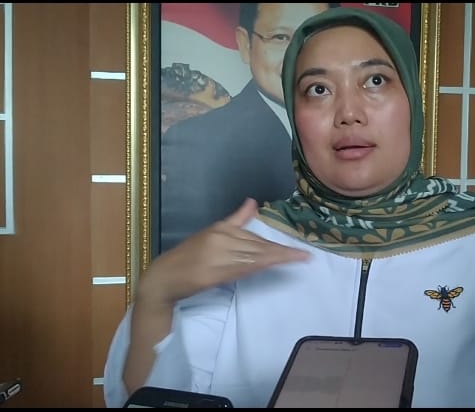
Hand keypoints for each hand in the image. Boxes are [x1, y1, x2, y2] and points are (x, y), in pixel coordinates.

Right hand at [136, 198, 309, 305]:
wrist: (164, 277)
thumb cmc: (188, 256)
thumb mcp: (211, 233)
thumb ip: (235, 220)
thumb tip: (253, 202)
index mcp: (221, 229)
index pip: (255, 237)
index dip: (277, 245)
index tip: (298, 249)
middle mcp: (222, 240)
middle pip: (258, 247)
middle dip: (282, 252)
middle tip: (304, 256)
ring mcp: (219, 256)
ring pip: (255, 257)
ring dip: (277, 258)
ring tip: (298, 259)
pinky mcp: (216, 273)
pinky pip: (244, 268)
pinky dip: (262, 265)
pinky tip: (275, 264)